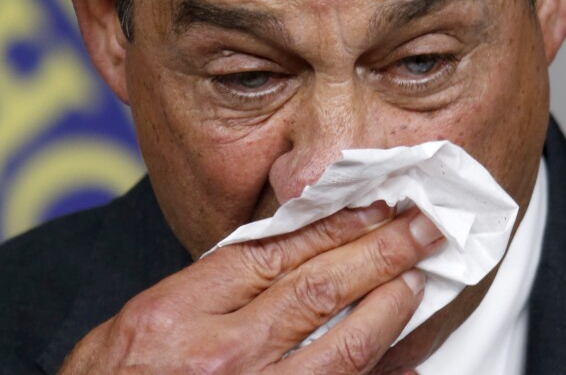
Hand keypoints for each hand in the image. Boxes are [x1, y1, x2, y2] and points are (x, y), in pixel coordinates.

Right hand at [58, 204, 443, 373]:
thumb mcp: (143, 318)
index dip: (334, 225)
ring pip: (344, 344)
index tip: (371, 206)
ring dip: (390, 305)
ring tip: (419, 276)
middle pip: (319, 287)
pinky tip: (411, 356)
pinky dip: (382, 374)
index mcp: (180, 311)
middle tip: (421, 227)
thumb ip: (210, 281)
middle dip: (379, 250)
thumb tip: (283, 246)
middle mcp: (223, 354)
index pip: (276, 253)